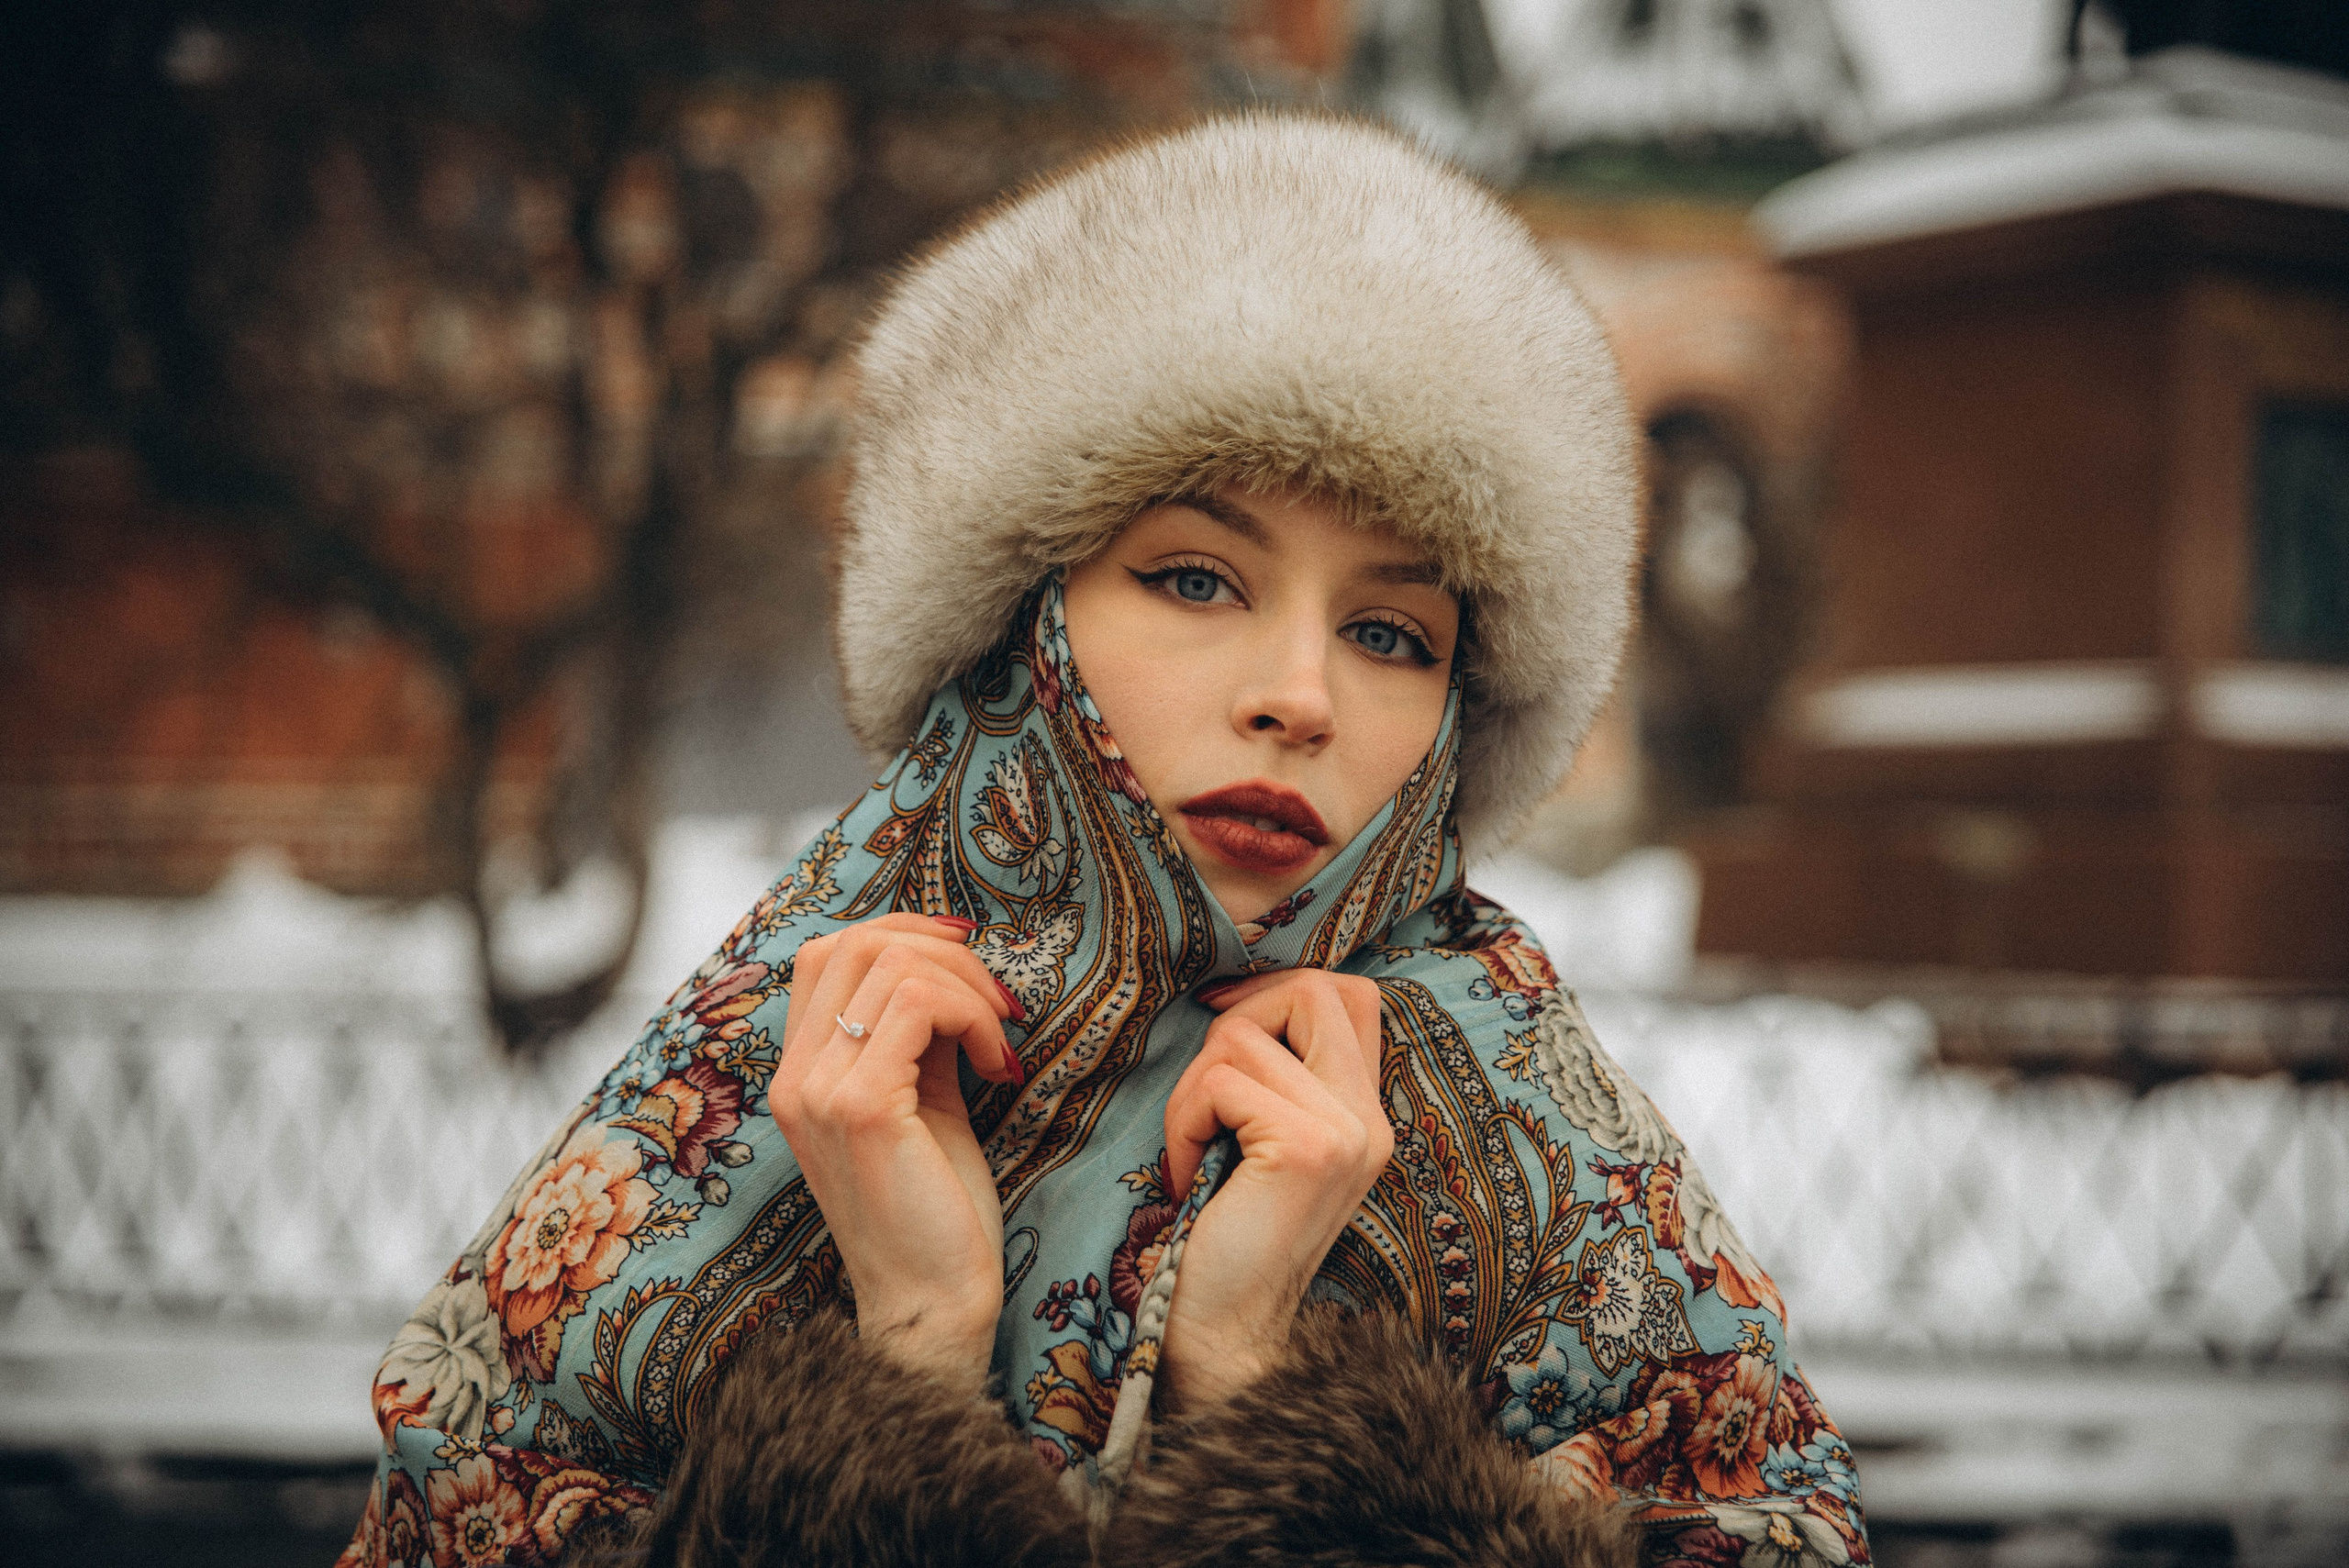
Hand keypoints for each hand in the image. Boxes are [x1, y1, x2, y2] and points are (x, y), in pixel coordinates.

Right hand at [770, 913, 1021, 1385]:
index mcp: (799, 1076)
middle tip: (998, 1003)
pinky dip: (974, 1017)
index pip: (828, 953)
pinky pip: (919, 1006)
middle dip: (944, 953)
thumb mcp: (922, 1101)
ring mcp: (821, 1091)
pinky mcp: (863, 1107)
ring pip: (893, 965)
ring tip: (1000, 1041)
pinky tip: (1000, 1068)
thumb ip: (919, 1037)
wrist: (934, 1303)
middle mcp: (796, 1079)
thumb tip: (952, 967)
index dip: (903, 934)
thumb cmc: (936, 1209)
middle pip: (856, 943)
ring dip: (968, 986)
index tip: (969, 962)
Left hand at [1156, 969, 1393, 1410]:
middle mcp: (1371, 1119)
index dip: (1280, 990)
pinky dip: (1183, 1124)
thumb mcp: (1263, 1139)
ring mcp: (1346, 1132)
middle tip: (1208, 1093)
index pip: (1354, 994)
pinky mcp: (1306, 1148)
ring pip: (1242, 1037)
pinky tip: (1187, 1177)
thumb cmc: (1224, 1233)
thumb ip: (1278, 1075)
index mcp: (1367, 1113)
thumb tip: (1236, 1000)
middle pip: (1313, 989)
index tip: (1225, 1023)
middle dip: (1237, 1021)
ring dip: (1192, 1090)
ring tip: (1196, 1150)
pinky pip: (1218, 1085)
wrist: (1223, 1333)